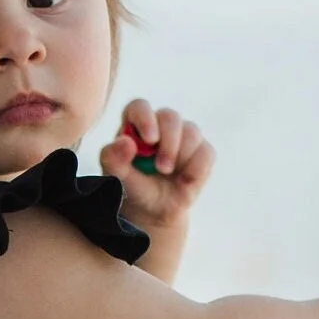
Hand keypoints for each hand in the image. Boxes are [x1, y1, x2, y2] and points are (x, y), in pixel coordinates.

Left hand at [97, 97, 213, 229]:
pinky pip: (206, 152)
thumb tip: (125, 142)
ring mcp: (183, 136)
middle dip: (169, 142)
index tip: (150, 140)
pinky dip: (197, 169)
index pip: (140, 107)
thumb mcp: (116, 176)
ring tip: (169, 174)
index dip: (146, 118)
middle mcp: (160, 125)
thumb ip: (112, 158)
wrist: (152, 211)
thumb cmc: (132, 188)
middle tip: (162, 168)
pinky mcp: (201, 151)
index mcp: (135, 124)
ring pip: (191, 131)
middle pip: (170, 117)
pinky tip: (184, 181)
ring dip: (182, 156)